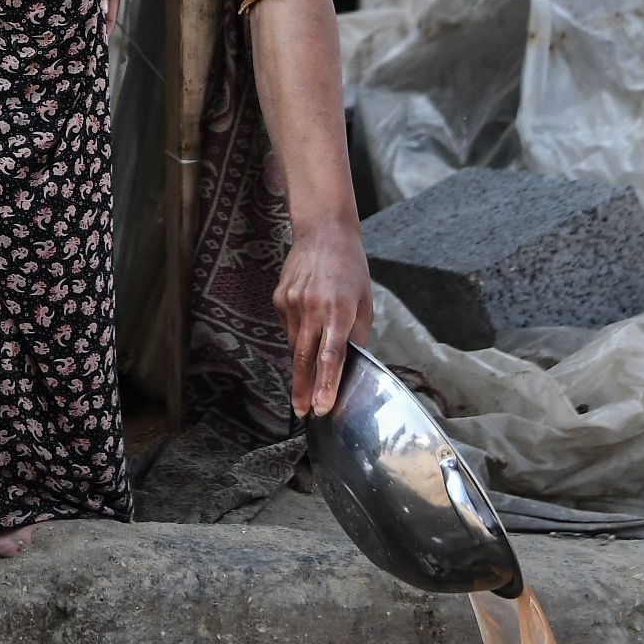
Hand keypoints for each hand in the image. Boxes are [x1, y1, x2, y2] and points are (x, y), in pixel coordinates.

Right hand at [275, 220, 373, 421]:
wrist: (323, 231)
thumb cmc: (351, 268)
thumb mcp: (365, 301)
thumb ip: (357, 335)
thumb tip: (350, 366)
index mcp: (340, 310)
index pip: (332, 356)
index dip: (326, 384)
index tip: (322, 407)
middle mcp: (313, 307)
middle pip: (304, 358)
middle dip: (304, 389)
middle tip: (303, 411)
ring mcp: (292, 302)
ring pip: (294, 345)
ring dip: (301, 366)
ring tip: (306, 381)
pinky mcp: (279, 298)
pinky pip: (287, 328)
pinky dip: (297, 336)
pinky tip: (306, 327)